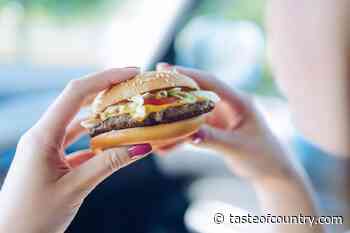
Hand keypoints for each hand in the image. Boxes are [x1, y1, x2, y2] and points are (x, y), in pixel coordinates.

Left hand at [0, 68, 152, 232]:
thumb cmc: (34, 218)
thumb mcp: (75, 188)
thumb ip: (109, 164)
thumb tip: (142, 147)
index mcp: (42, 136)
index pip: (75, 94)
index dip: (104, 78)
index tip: (131, 72)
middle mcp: (43, 135)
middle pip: (77, 101)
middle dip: (105, 90)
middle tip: (133, 85)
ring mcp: (46, 147)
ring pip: (78, 122)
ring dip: (102, 115)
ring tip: (128, 108)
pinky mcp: (51, 159)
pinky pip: (77, 141)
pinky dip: (97, 138)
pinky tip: (114, 139)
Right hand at [156, 64, 298, 182]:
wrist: (271, 171)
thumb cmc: (262, 156)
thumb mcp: (238, 147)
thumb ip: (214, 139)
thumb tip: (189, 134)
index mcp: (239, 101)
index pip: (211, 82)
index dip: (189, 74)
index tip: (167, 69)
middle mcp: (227, 105)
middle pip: (197, 93)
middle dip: (174, 90)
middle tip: (150, 83)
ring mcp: (219, 117)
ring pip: (191, 113)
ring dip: (173, 117)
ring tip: (150, 118)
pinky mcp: (214, 129)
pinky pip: (193, 130)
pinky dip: (180, 137)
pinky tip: (165, 147)